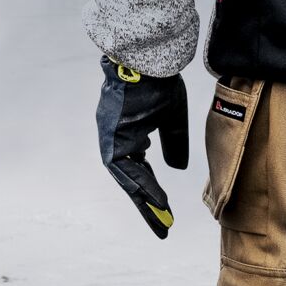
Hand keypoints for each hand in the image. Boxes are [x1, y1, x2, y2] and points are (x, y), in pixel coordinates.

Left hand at [96, 56, 189, 238]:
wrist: (148, 56)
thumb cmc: (158, 81)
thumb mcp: (171, 116)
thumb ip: (173, 141)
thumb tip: (176, 170)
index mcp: (128, 133)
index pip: (139, 170)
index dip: (152, 192)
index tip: (166, 212)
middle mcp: (115, 137)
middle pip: (130, 179)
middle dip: (147, 205)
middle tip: (163, 229)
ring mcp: (109, 134)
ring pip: (126, 176)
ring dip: (144, 198)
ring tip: (161, 218)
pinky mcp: (109, 131)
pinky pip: (122, 166)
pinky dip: (138, 182)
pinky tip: (152, 197)